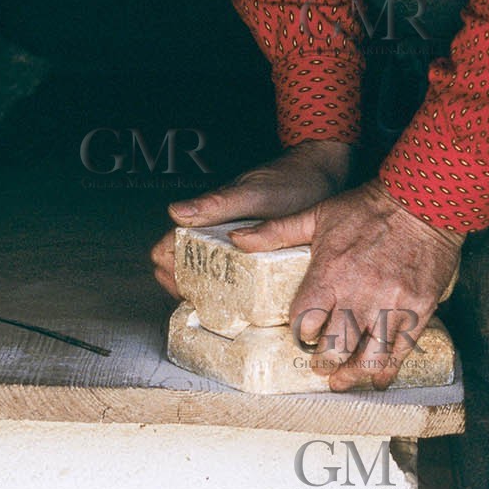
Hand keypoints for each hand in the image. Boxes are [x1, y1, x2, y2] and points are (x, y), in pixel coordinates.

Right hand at [150, 140, 353, 296]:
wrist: (322, 175)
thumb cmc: (288, 180)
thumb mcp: (254, 195)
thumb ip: (216, 204)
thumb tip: (176, 212)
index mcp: (206, 219)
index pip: (166, 249)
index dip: (167, 273)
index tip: (185, 293)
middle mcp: (216, 234)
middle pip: (183, 269)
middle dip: (187, 290)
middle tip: (210, 308)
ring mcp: (236, 245)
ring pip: (209, 276)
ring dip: (211, 294)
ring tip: (230, 312)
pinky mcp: (256, 254)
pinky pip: (237, 278)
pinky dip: (237, 292)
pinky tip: (252, 305)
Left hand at [229, 179, 464, 390]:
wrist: (420, 200)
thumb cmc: (367, 207)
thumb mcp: (318, 214)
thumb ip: (277, 231)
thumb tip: (237, 239)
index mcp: (330, 273)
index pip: (304, 322)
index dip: (300, 332)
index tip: (302, 333)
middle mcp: (359, 294)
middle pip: (334, 348)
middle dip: (323, 362)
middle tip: (320, 365)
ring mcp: (390, 305)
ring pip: (367, 359)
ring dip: (351, 375)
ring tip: (342, 379)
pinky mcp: (417, 310)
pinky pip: (400, 352)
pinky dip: (386, 371)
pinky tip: (377, 379)